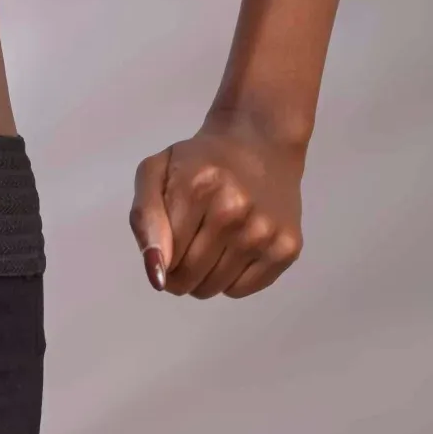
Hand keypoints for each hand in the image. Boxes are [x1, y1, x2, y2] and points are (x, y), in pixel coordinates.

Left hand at [130, 119, 304, 299]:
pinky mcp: (287, 248)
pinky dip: (229, 280)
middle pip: (190, 277)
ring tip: (208, 245)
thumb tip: (156, 274)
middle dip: (177, 273)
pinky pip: (242, 290)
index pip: (167, 257)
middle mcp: (234, 211)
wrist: (260, 143)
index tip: (166, 243)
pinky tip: (233, 249)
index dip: (160, 257)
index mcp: (197, 188)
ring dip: (202, 278)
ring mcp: (265, 232)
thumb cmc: (200, 161)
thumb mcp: (155, 173)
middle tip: (184, 248)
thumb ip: (145, 219)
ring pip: (214, 288)